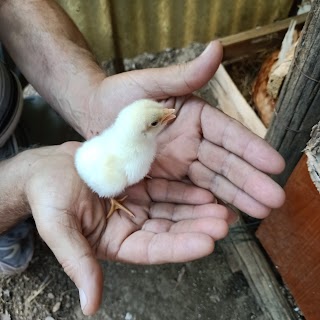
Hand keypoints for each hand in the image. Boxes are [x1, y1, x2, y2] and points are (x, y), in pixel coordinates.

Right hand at [25, 142, 234, 314]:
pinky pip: (166, 188)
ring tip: (222, 208)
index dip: (180, 247)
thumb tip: (90, 306)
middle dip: (197, 226)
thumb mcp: (58, 228)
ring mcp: (138, 205)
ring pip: (173, 209)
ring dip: (197, 209)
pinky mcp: (141, 185)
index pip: (153, 250)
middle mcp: (131, 226)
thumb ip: (77, 262)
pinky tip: (203, 192)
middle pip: (170, 229)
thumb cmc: (47, 197)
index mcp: (114, 243)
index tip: (207, 243)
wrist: (47, 167)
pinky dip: (185, 191)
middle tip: (224, 222)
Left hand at [88, 40, 284, 217]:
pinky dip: (204, 206)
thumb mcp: (150, 83)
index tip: (275, 163)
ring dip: (234, 198)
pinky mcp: (164, 182)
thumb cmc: (120, 97)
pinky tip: (222, 217)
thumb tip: (218, 46)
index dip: (251, 149)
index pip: (228, 134)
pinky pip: (186, 196)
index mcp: (195, 118)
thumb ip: (183, 75)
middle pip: (224, 164)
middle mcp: (192, 144)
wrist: (93, 118)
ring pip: (210, 184)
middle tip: (274, 200)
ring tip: (258, 214)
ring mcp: (179, 166)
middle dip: (250, 181)